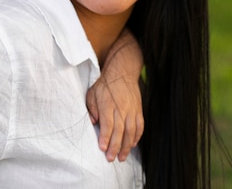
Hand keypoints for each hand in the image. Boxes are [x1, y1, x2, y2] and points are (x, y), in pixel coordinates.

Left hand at [86, 29, 143, 161]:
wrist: (122, 72)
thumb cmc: (104, 84)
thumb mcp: (92, 93)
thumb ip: (92, 108)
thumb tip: (93, 122)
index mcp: (108, 104)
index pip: (108, 123)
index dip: (105, 137)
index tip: (102, 148)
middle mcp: (121, 108)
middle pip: (120, 131)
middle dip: (115, 146)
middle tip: (111, 158)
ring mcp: (132, 110)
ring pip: (131, 131)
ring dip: (127, 146)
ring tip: (122, 157)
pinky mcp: (138, 110)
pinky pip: (140, 126)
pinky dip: (137, 137)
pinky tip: (132, 145)